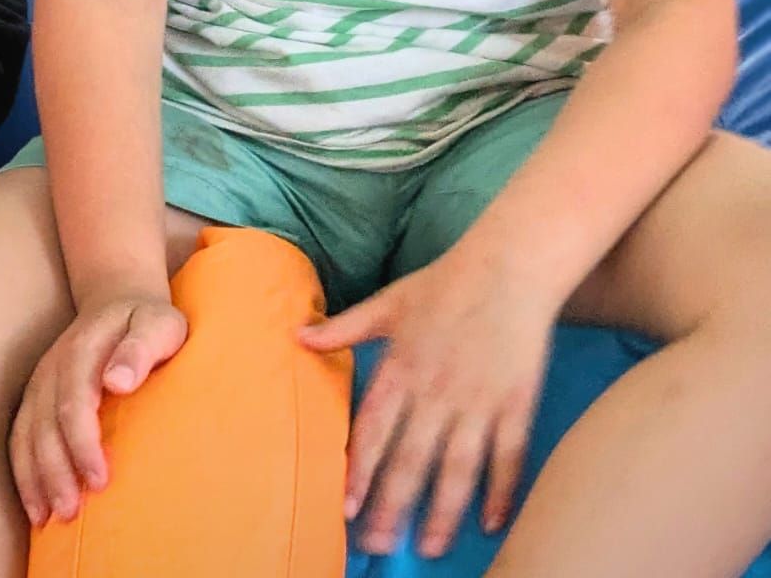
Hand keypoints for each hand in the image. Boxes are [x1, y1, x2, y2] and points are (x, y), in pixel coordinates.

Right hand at [9, 294, 186, 525]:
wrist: (119, 298)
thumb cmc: (148, 321)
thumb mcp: (159, 325)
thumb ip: (141, 348)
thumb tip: (116, 382)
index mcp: (83, 349)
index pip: (75, 402)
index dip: (82, 443)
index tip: (100, 480)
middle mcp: (54, 367)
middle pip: (45, 424)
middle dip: (54, 471)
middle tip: (70, 511)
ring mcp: (41, 382)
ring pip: (27, 434)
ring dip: (34, 477)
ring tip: (48, 518)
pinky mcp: (37, 396)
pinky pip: (20, 436)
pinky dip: (22, 472)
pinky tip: (35, 506)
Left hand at [299, 246, 555, 559]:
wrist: (508, 267)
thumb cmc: (444, 283)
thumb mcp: (388, 301)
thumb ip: (345, 327)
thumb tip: (298, 335)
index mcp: (401, 367)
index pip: (373, 430)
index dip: (359, 471)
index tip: (347, 509)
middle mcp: (436, 391)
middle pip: (411, 460)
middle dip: (393, 507)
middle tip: (379, 545)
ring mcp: (478, 401)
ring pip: (457, 469)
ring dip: (442, 512)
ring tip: (430, 547)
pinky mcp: (515, 403)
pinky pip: (507, 457)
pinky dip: (500, 491)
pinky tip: (490, 522)